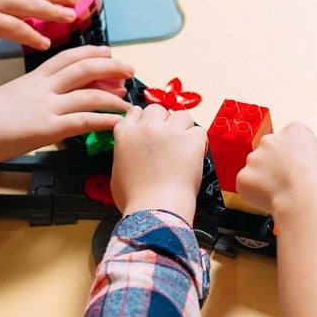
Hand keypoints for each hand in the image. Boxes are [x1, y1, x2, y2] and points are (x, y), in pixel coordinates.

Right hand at [0, 46, 132, 165]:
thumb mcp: (8, 98)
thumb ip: (29, 97)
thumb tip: (41, 104)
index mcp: (32, 79)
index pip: (67, 57)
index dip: (91, 52)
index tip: (108, 52)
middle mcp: (42, 88)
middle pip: (85, 68)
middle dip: (111, 67)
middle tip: (129, 70)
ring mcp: (45, 107)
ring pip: (89, 94)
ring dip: (114, 98)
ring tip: (128, 103)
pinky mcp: (46, 128)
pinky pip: (83, 121)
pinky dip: (104, 120)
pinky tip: (117, 123)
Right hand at [111, 104, 206, 220]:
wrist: (155, 207)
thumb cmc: (135, 198)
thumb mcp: (117, 174)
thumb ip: (125, 157)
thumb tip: (132, 158)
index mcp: (126, 135)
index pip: (133, 114)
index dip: (142, 118)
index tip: (147, 123)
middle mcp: (147, 128)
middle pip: (157, 109)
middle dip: (163, 120)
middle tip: (168, 137)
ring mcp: (170, 132)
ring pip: (181, 115)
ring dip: (183, 127)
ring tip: (184, 144)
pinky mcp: (191, 141)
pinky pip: (199, 131)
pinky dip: (199, 142)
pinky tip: (196, 153)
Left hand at [236, 121, 316, 227]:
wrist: (305, 201)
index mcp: (295, 131)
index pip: (291, 140)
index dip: (296, 157)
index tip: (301, 169)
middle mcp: (272, 139)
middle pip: (271, 151)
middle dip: (277, 166)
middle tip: (290, 183)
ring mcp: (255, 157)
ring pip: (257, 168)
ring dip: (265, 180)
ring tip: (282, 194)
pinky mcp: (244, 176)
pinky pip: (247, 184)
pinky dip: (255, 194)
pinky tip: (270, 200)